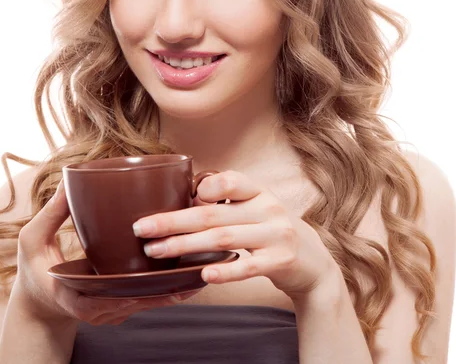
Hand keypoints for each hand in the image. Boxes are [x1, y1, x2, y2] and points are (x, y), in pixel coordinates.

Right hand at [13, 179, 201, 326]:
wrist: (35, 302)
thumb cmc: (33, 270)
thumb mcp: (32, 241)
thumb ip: (51, 213)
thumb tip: (70, 180)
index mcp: (76, 299)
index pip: (111, 299)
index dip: (139, 291)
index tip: (162, 277)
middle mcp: (97, 310)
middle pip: (137, 304)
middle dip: (165, 292)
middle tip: (193, 277)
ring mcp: (108, 312)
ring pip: (144, 305)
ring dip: (170, 293)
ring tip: (199, 279)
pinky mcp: (116, 308)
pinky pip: (142, 301)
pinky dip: (162, 291)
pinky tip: (185, 279)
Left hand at [132, 170, 339, 301]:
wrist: (314, 262)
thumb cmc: (271, 230)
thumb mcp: (257, 208)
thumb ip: (228, 203)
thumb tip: (182, 202)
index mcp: (260, 190)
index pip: (230, 180)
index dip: (202, 189)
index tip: (175, 199)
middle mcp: (269, 208)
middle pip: (214, 214)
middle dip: (173, 221)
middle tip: (141, 228)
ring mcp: (276, 235)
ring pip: (224, 238)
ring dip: (185, 245)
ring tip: (156, 251)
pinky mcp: (281, 261)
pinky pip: (249, 266)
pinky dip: (225, 271)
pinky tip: (203, 275)